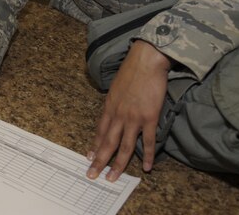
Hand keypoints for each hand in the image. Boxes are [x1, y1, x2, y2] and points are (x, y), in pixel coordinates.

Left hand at [87, 40, 169, 181]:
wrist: (146, 61)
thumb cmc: (131, 70)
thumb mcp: (115, 86)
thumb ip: (114, 101)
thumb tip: (114, 111)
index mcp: (109, 106)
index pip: (99, 131)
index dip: (94, 146)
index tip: (89, 158)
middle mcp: (118, 115)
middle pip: (107, 143)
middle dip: (99, 161)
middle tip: (92, 175)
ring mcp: (133, 118)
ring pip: (124, 147)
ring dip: (118, 165)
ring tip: (113, 178)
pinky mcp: (149, 117)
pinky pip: (148, 141)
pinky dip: (148, 156)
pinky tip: (147, 167)